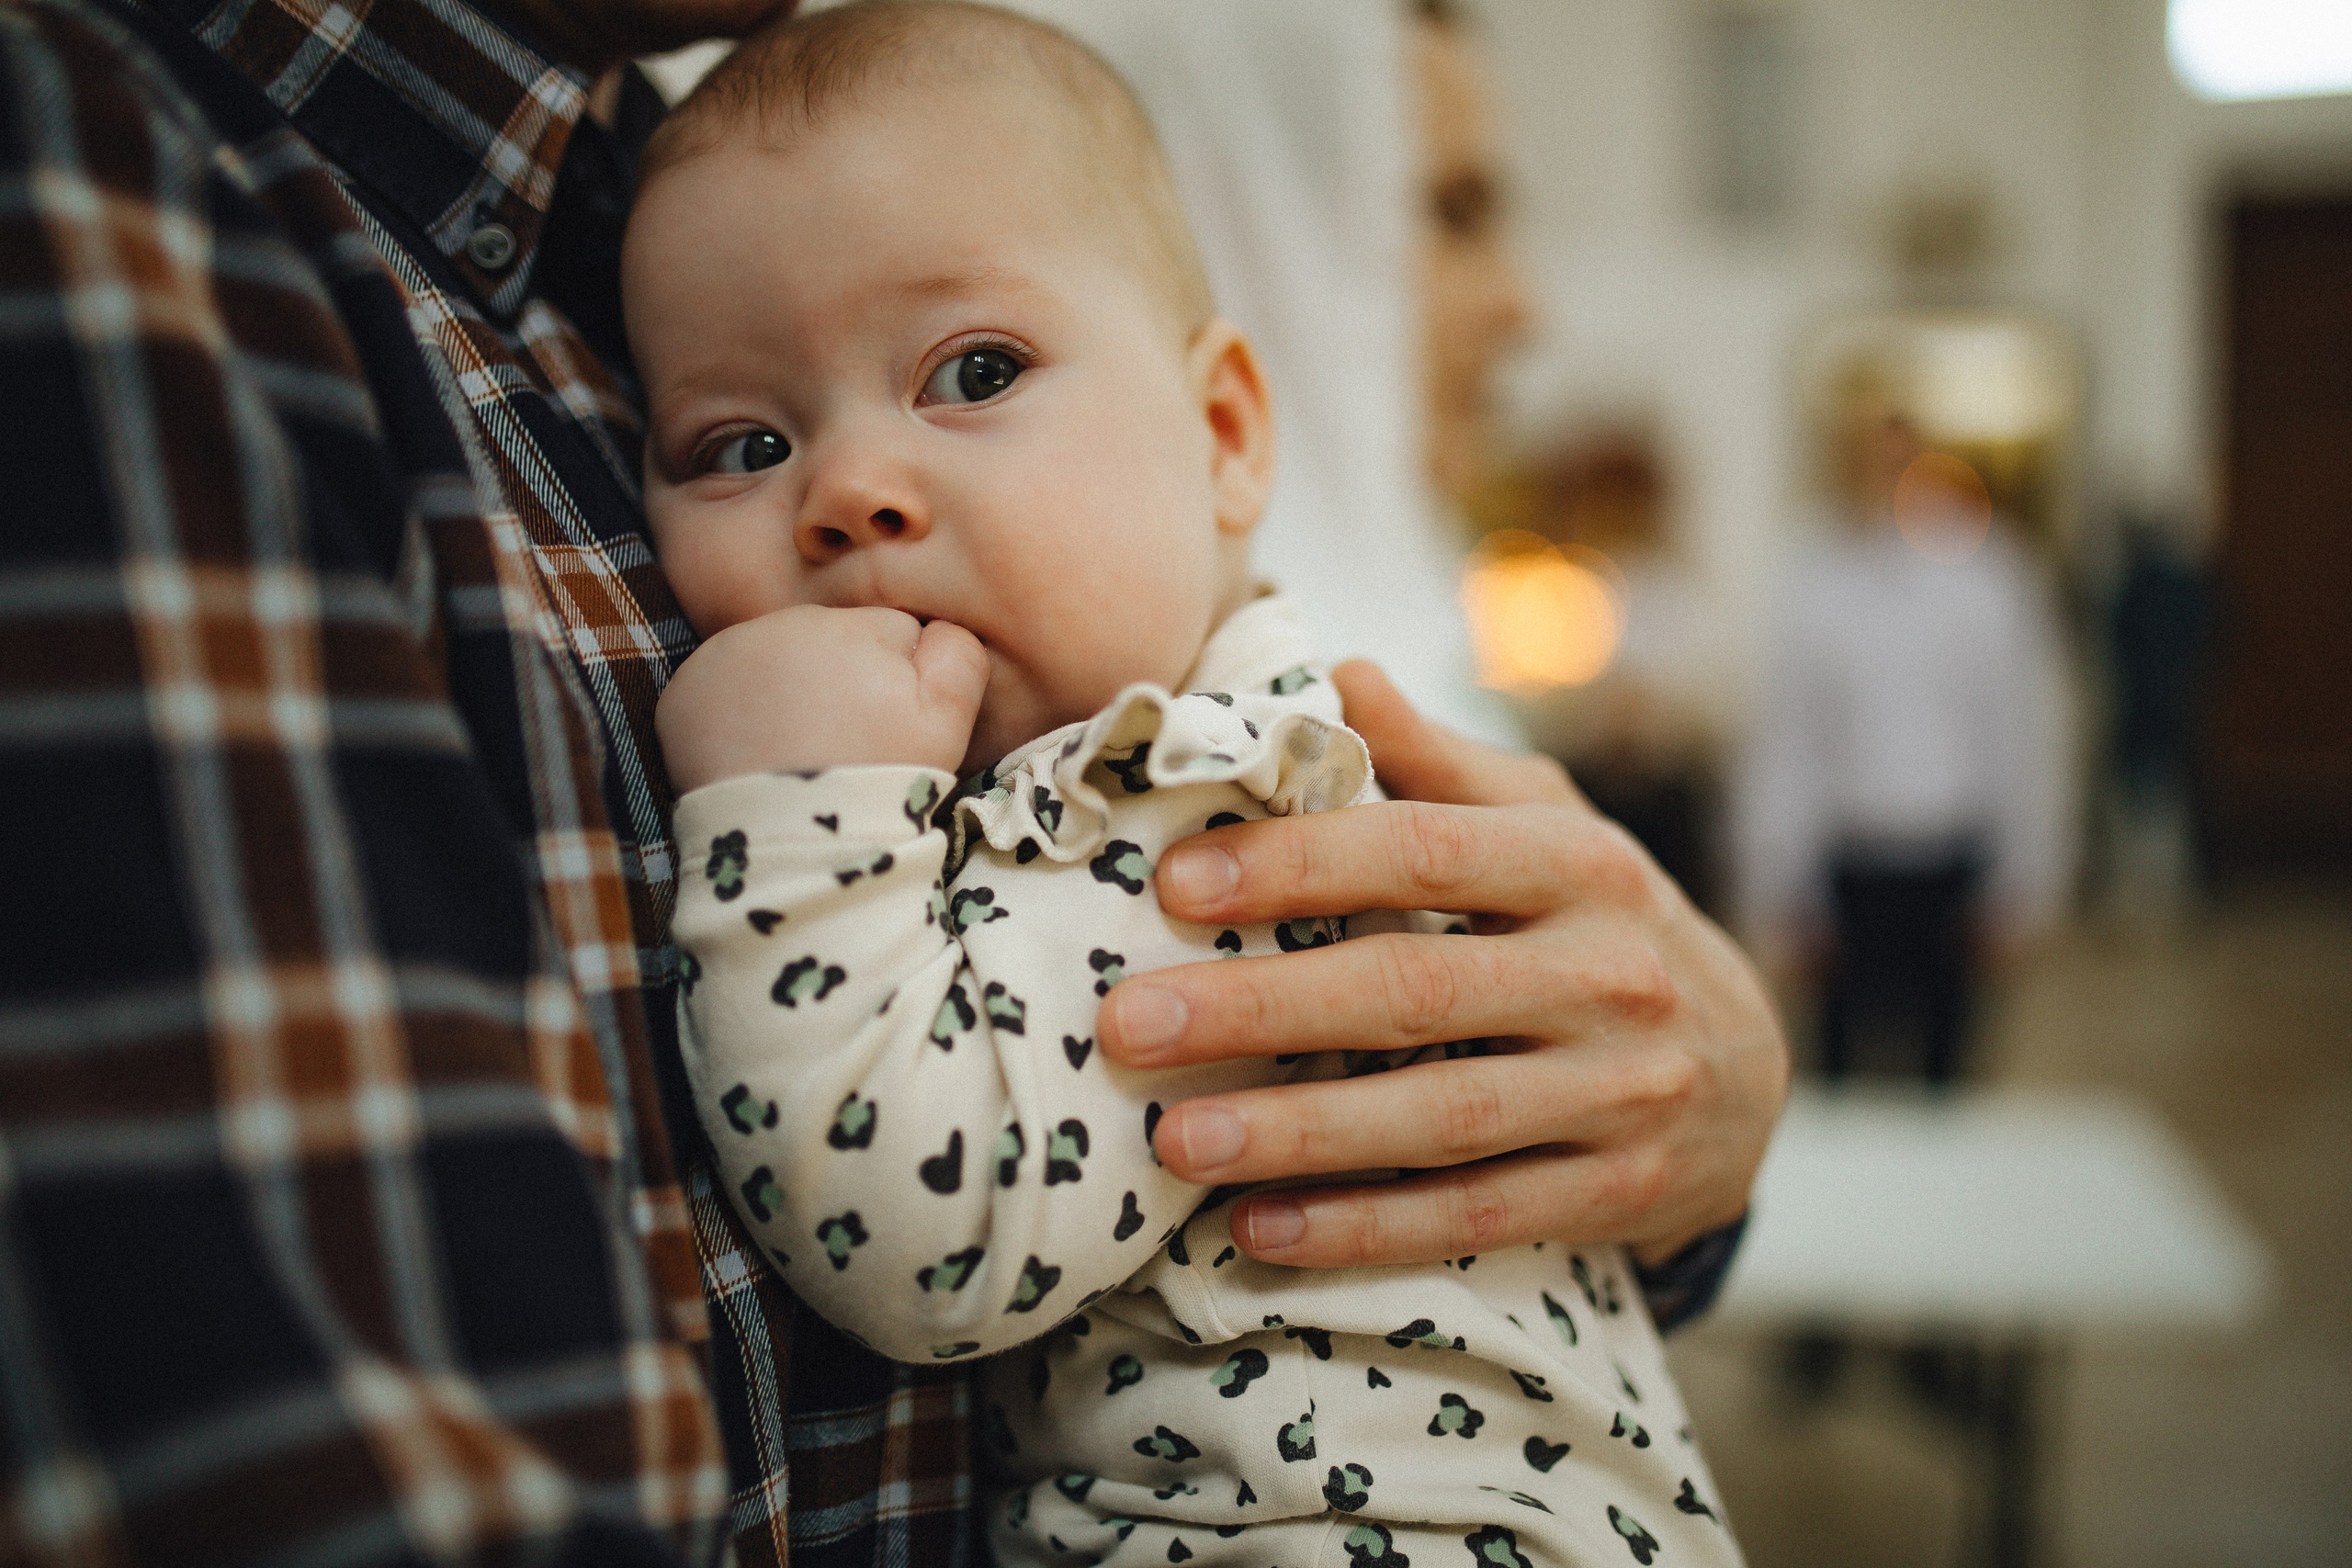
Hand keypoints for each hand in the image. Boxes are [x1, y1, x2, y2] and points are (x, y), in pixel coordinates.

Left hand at [657, 605, 987, 789]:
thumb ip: (959, 653)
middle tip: (846, 747)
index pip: (891, 634)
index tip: (890, 731)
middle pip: (828, 641)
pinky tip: (755, 756)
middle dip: (840, 682)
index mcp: (850, 624)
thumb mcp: (947, 720)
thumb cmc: (880, 782)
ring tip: (800, 755)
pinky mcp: (681, 696)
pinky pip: (720, 691)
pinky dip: (735, 717)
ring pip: (773, 662)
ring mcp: (720, 657)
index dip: (901, 685)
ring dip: (787, 695)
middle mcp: (779, 624)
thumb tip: (942, 627)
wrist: (792, 847)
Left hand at [1095, 661, 1788, 1268]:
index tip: (1175, 880)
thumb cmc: (1600, 922)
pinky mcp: (1618, 1191)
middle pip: (1415, 990)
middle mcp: (1608, 972)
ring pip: (1441, 1116)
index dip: (1299, 863)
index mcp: (1578, 863)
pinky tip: (1261, 1229)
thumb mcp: (1550, 823)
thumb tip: (1336, 671)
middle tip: (1129, 1023)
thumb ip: (1442, 761)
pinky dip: (1367, 1228)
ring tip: (1173, 1142)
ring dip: (1300, 1134)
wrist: (1749, 1069)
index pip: (1425, 850)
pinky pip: (1478, 1214)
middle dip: (1261, 1008)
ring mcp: (1621, 1090)